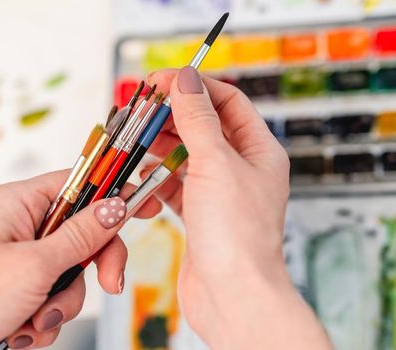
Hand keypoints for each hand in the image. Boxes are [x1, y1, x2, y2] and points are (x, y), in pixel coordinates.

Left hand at [0, 170, 160, 348]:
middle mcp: (19, 226)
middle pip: (82, 232)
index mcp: (16, 203)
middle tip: (109, 284)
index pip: (79, 182)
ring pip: (72, 272)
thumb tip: (116, 207)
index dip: (114, 191)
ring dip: (61, 302)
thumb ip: (82, 235)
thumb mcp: (34, 266)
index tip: (146, 202)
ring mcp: (20, 258)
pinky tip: (22, 329)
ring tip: (32, 318)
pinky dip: (45, 317)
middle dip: (91, 266)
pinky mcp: (19, 287)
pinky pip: (55, 296)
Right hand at [146, 67, 331, 348]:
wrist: (233, 297)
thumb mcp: (216, 164)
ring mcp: (221, 193)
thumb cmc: (238, 237)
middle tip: (139, 110)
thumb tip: (187, 80)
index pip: (228, 101)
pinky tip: (142, 179)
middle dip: (171, 117)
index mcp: (260, 150)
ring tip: (135, 141)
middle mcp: (243, 169)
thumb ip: (198, 120)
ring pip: (185, 157)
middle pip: (203, 127)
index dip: (195, 86)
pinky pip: (175, 186)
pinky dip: (156, 180)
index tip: (161, 81)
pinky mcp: (201, 215)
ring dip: (160, 148)